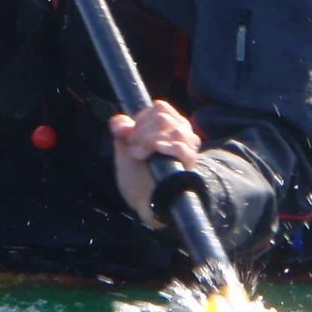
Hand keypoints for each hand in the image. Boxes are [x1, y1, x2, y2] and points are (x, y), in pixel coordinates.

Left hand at [108, 101, 199, 229]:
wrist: (145, 203)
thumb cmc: (138, 177)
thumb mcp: (124, 150)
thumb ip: (121, 131)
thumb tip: (121, 122)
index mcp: (169, 126)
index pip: (160, 107)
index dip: (140, 118)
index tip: (130, 136)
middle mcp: (183, 133)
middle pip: (163, 117)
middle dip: (140, 132)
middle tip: (133, 150)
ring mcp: (188, 148)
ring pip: (172, 129)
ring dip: (148, 140)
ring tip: (138, 155)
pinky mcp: (189, 163)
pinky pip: (180, 146)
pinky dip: (162, 147)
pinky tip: (151, 155)